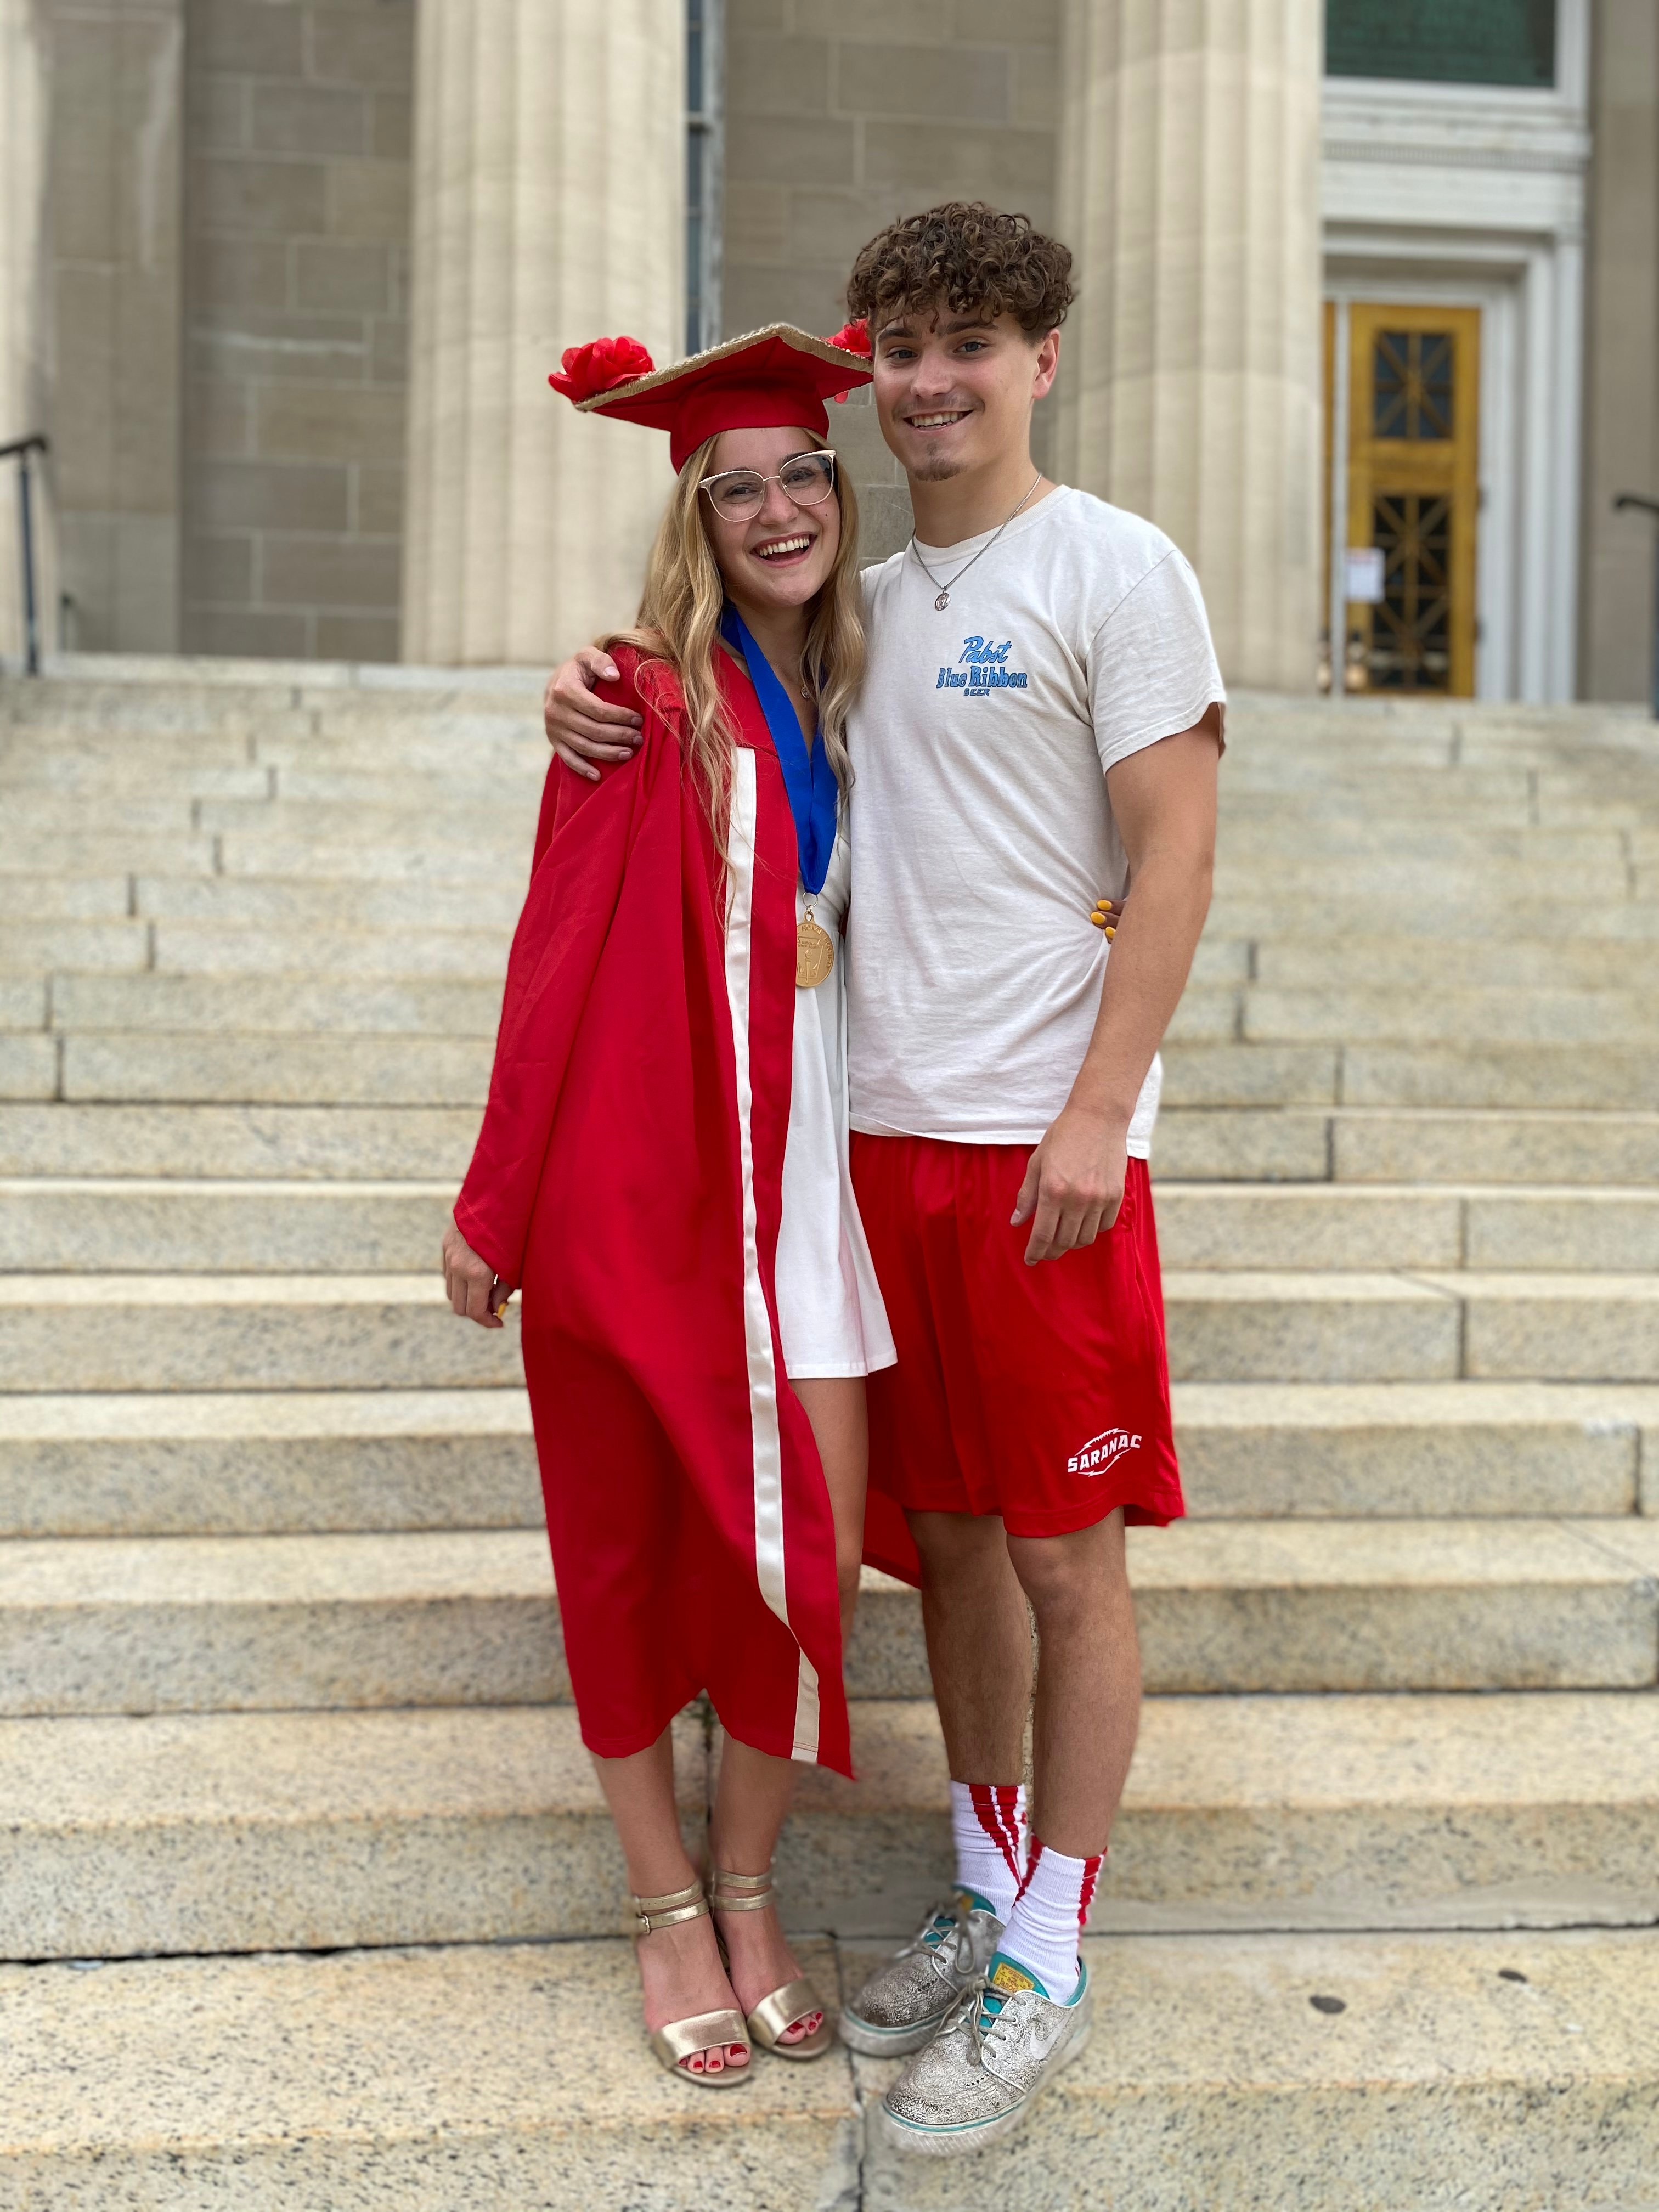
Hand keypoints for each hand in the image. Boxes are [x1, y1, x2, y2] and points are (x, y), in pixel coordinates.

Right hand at [443, 1216, 511, 1326]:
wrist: (494, 1197)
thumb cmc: (512, 1231)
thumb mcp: (514, 1264)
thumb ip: (503, 1290)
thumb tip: (496, 1308)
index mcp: (476, 1274)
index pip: (474, 1311)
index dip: (487, 1321)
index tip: (500, 1322)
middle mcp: (458, 1267)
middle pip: (459, 1307)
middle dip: (476, 1311)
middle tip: (494, 1306)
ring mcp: (448, 1256)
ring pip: (451, 1292)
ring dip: (466, 1297)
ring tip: (486, 1290)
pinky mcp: (445, 1246)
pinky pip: (448, 1275)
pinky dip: (460, 1282)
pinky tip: (476, 1274)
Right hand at [543, 646, 642, 781]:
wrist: (557, 681)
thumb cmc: (580, 669)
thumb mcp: (588, 656)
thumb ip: (601, 661)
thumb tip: (614, 675)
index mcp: (565, 690)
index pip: (599, 710)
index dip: (621, 717)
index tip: (639, 719)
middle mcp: (556, 711)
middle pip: (594, 730)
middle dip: (620, 736)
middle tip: (639, 738)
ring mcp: (553, 728)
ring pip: (585, 746)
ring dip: (608, 753)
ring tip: (629, 753)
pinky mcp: (553, 740)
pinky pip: (568, 758)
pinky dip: (582, 768)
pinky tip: (598, 775)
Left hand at [1011, 1106, 1126, 1265]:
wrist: (1098, 1117)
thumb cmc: (1063, 1136)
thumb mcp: (1037, 1163)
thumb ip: (1027, 1195)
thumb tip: (1017, 1222)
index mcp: (1052, 1190)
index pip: (1042, 1234)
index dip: (1035, 1252)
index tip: (1030, 1260)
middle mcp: (1077, 1198)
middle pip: (1064, 1242)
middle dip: (1051, 1251)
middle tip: (1045, 1251)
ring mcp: (1099, 1198)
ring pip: (1085, 1238)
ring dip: (1072, 1243)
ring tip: (1063, 1236)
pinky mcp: (1116, 1196)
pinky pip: (1104, 1226)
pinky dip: (1092, 1230)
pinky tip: (1083, 1222)